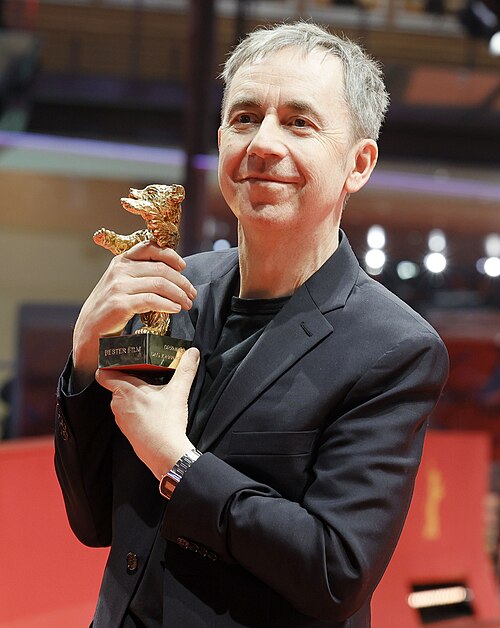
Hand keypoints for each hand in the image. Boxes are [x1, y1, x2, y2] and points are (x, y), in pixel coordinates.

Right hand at [72, 242, 196, 388]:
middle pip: (160, 269)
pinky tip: (175, 309)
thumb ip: (141, 275)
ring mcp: (118, 286)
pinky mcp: (120, 304)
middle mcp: (119, 270)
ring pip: (159, 284)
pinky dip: (167, 304)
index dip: (170, 255)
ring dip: (178, 294)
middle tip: (191, 294)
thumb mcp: (123, 285)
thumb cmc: (110, 309)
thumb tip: (173, 273)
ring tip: (187, 303)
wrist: (89, 331)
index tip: (183, 267)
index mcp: (121, 261)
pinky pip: (151, 300)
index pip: (150, 247)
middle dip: (181, 282)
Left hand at [95, 347, 199, 478]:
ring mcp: (121, 419)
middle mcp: (117, 404)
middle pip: (116, 384)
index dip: (109, 365)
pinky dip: (138, 408)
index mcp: (124, 390)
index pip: (103, 373)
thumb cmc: (166, 423)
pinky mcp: (127, 430)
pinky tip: (153, 409)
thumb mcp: (178, 391)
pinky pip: (128, 413)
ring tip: (152, 389)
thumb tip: (193, 352)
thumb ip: (186, 369)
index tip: (121, 360)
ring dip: (135, 394)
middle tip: (145, 371)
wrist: (165, 454)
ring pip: (123, 399)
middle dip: (129, 377)